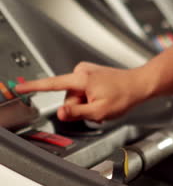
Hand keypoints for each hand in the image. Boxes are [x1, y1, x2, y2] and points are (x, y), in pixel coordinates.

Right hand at [15, 62, 149, 121]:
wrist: (140, 84)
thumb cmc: (125, 95)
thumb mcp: (100, 110)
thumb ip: (77, 113)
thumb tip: (61, 113)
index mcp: (81, 79)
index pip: (51, 84)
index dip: (33, 87)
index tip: (19, 87)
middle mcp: (82, 72)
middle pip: (68, 98)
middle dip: (80, 107)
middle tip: (98, 109)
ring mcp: (87, 72)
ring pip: (77, 96)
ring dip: (88, 104)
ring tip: (104, 103)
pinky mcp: (92, 75)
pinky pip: (84, 92)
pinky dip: (92, 99)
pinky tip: (104, 99)